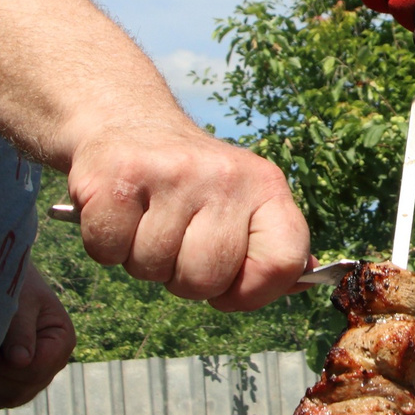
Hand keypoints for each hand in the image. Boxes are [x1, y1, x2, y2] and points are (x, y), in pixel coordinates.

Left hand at [0, 262, 75, 409]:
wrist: (1, 280)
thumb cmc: (14, 283)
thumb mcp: (20, 298)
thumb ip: (20, 329)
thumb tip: (20, 361)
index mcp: (62, 340)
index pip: (37, 369)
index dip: (9, 362)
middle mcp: (53, 363)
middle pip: (24, 388)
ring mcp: (35, 375)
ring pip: (10, 398)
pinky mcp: (16, 381)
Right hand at [69, 125, 310, 311]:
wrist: (129, 123)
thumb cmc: (190, 183)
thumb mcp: (243, 203)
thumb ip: (273, 248)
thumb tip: (307, 278)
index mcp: (265, 185)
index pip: (283, 262)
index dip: (252, 292)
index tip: (228, 285)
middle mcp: (223, 176)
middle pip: (205, 279)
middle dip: (183, 278)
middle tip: (176, 241)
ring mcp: (169, 173)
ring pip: (152, 269)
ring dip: (142, 259)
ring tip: (147, 221)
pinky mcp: (116, 176)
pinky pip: (108, 251)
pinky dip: (106, 246)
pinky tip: (120, 215)